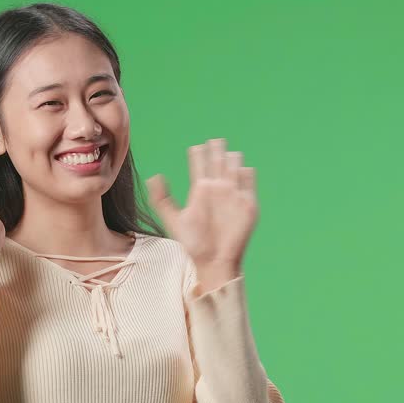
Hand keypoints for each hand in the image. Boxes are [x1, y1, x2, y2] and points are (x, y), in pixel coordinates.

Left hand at [146, 138, 257, 285]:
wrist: (213, 261)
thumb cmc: (193, 243)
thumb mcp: (173, 220)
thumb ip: (161, 199)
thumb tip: (153, 176)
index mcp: (201, 190)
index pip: (200, 165)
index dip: (198, 154)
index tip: (196, 147)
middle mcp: (218, 189)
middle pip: (218, 162)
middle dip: (217, 150)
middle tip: (214, 141)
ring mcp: (233, 195)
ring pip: (235, 168)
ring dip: (232, 160)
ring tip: (227, 156)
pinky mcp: (248, 205)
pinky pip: (249, 184)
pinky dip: (247, 175)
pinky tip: (242, 170)